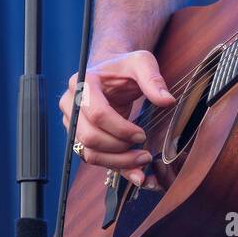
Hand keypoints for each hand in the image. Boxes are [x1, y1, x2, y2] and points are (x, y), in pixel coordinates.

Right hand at [59, 50, 174, 188]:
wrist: (110, 73)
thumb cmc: (123, 67)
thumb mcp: (141, 62)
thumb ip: (153, 79)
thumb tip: (167, 101)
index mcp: (82, 83)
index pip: (96, 113)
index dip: (120, 128)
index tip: (141, 134)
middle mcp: (70, 105)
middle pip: (89, 137)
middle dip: (119, 148)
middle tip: (145, 151)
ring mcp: (72, 124)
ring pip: (88, 153)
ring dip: (117, 162)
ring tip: (143, 160)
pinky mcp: (80, 138)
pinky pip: (94, 159)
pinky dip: (115, 169)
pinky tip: (136, 174)